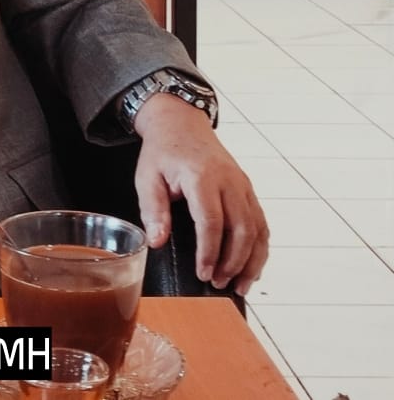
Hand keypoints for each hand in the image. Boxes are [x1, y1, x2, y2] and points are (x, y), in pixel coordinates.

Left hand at [132, 94, 268, 295]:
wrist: (180, 123)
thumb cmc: (163, 151)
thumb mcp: (147, 176)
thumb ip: (153, 209)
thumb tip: (157, 241)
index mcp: (201, 176)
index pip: (211, 220)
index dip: (209, 251)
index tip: (203, 272)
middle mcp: (228, 180)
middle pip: (241, 228)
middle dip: (233, 262)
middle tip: (218, 284)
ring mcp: (242, 184)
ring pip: (257, 228)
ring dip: (251, 260)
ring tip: (238, 285)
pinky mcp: (247, 189)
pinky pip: (260, 222)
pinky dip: (259, 247)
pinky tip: (250, 267)